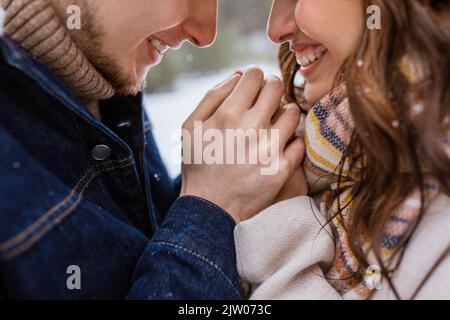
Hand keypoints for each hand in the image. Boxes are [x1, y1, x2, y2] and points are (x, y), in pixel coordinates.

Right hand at [180, 67, 303, 222]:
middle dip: (271, 88)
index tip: (252, 87)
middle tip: (265, 101)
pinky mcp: (282, 168)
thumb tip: (238, 74)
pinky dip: (290, 141)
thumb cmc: (198, 164)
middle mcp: (251, 127)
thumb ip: (212, 96)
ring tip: (273, 124)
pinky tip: (278, 146)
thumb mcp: (190, 126)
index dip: (253, 77)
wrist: (210, 208)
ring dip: (284, 113)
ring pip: (292, 112)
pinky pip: (299, 142)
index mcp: (227, 114)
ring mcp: (269, 148)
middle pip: (277, 86)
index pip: (254, 74)